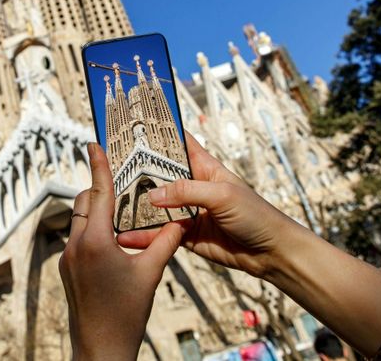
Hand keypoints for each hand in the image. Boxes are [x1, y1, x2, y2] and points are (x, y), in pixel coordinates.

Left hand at [59, 143, 182, 360]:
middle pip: (84, 203)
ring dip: (96, 210)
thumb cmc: (126, 313)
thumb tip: (181, 221)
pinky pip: (79, 238)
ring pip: (80, 220)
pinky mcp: (67, 269)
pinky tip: (113, 238)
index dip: (98, 166)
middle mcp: (77, 245)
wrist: (101, 348)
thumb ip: (166, 243)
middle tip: (119, 179)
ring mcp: (68, 258)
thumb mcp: (151, 274)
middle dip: (99, 189)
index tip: (94, 143)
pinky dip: (93, 229)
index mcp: (96, 241)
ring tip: (119, 207)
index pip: (98, 193)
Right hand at [117, 132, 299, 278]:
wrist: (271, 253)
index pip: (179, 144)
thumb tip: (153, 195)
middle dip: (137, 173)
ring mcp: (189, 211)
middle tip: (109, 170)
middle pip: (160, 176)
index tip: (133, 127)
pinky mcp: (186, 235)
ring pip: (156, 206)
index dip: (159, 135)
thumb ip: (186, 192)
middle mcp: (193, 187)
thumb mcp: (222, 195)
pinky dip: (144, 236)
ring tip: (111, 205)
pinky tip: (126, 236)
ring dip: (136, 207)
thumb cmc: (255, 215)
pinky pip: (160, 234)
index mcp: (205, 168)